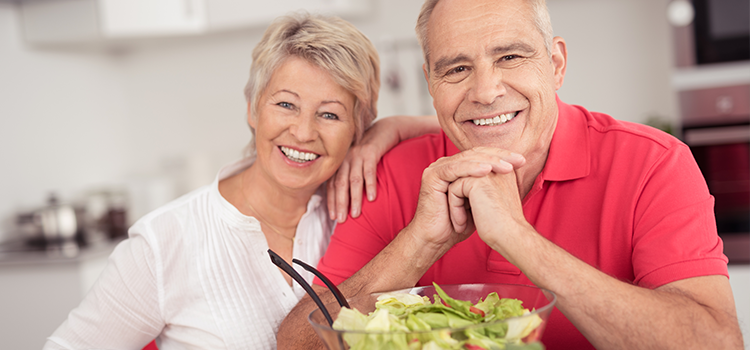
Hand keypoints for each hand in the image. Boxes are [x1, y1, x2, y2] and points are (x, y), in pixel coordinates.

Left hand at [327, 116, 439, 221]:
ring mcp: (358, 155)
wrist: (385, 130)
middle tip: (341, 220)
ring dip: (354, 198)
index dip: (331, 201)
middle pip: (340, 184)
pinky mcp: (371, 152)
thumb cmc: (371, 151)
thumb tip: (347, 199)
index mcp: (341, 163)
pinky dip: (370, 185)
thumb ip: (350, 176)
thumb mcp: (357, 162)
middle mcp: (346, 159)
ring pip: (354, 180)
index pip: (332, 185)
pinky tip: (372, 198)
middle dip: (340, 203)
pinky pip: (369, 170)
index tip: (333, 217)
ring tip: (356, 214)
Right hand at [405, 147, 524, 255]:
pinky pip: (454, 169)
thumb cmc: (457, 224)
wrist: (437, 239)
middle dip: (499, 156)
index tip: (522, 161)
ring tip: (506, 166)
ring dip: (489, 161)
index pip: (482, 156)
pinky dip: (471, 168)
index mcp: (457, 168)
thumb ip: (489, 186)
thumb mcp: (479, 202)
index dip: (502, 156)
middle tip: (519, 160)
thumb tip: (512, 176)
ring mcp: (437, 169)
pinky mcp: (432, 176)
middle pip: (476, 153)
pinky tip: (487, 170)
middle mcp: (446, 165)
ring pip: (467, 159)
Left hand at [447, 168, 527, 250]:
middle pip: (464, 177)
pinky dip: (454, 208)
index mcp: (502, 170)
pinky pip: (454, 189)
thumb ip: (481, 190)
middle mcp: (497, 166)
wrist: (512, 237)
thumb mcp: (492, 202)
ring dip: (455, 205)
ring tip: (461, 223)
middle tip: (461, 221)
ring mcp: (487, 171)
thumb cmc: (502, 226)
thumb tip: (464, 190)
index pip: (474, 175)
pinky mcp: (476, 181)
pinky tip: (462, 224)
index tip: (472, 217)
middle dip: (459, 198)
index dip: (467, 196)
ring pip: (456, 183)